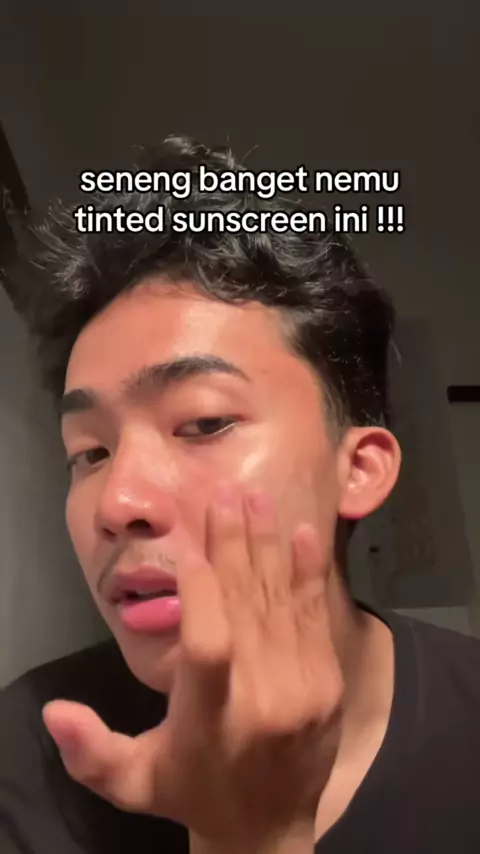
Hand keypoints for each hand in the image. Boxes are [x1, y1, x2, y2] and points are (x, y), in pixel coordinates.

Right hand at [42, 483, 342, 846]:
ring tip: (256, 498)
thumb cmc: (190, 790)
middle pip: (246, 608)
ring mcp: (302, 687)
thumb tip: (54, 711)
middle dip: (233, 546)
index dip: (201, 592)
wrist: (268, 829)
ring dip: (267, 546)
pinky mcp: (327, 682)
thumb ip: (92, 751)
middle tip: (226, 494)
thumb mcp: (133, 780)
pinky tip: (304, 536)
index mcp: (212, 719)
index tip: (189, 549)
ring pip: (280, 603)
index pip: (209, 644)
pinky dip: (307, 575)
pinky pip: (315, 618)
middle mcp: (262, 697)